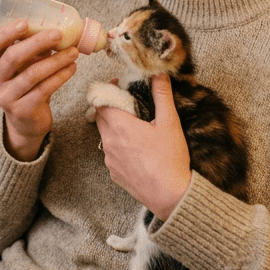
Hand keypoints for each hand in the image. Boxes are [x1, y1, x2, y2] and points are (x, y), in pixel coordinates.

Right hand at [0, 19, 78, 160]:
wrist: (27, 122)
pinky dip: (61, 76)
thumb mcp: (26, 65)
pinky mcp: (22, 110)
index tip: (25, 22)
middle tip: (58, 34)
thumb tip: (59, 27)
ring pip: (32, 74)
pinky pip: (44, 89)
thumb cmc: (28, 85)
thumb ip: (35, 48)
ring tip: (74, 52)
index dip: (6, 32)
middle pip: (12, 57)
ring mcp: (7, 97)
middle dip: (37, 42)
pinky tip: (72, 68)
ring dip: (56, 60)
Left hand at [93, 74, 191, 219]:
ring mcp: (109, 159)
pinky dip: (118, 145)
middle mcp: (109, 142)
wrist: (169, 195)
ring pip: (105, 135)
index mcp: (120, 126)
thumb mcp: (169, 123)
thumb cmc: (169, 159)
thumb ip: (162, 95)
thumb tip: (159, 74)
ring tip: (135, 126)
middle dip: (110, 107)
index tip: (117, 86)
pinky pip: (110, 153)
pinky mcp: (114, 173)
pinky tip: (137, 148)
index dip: (106, 90)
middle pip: (100, 117)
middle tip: (128, 104)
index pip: (100, 101)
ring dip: (114, 127)